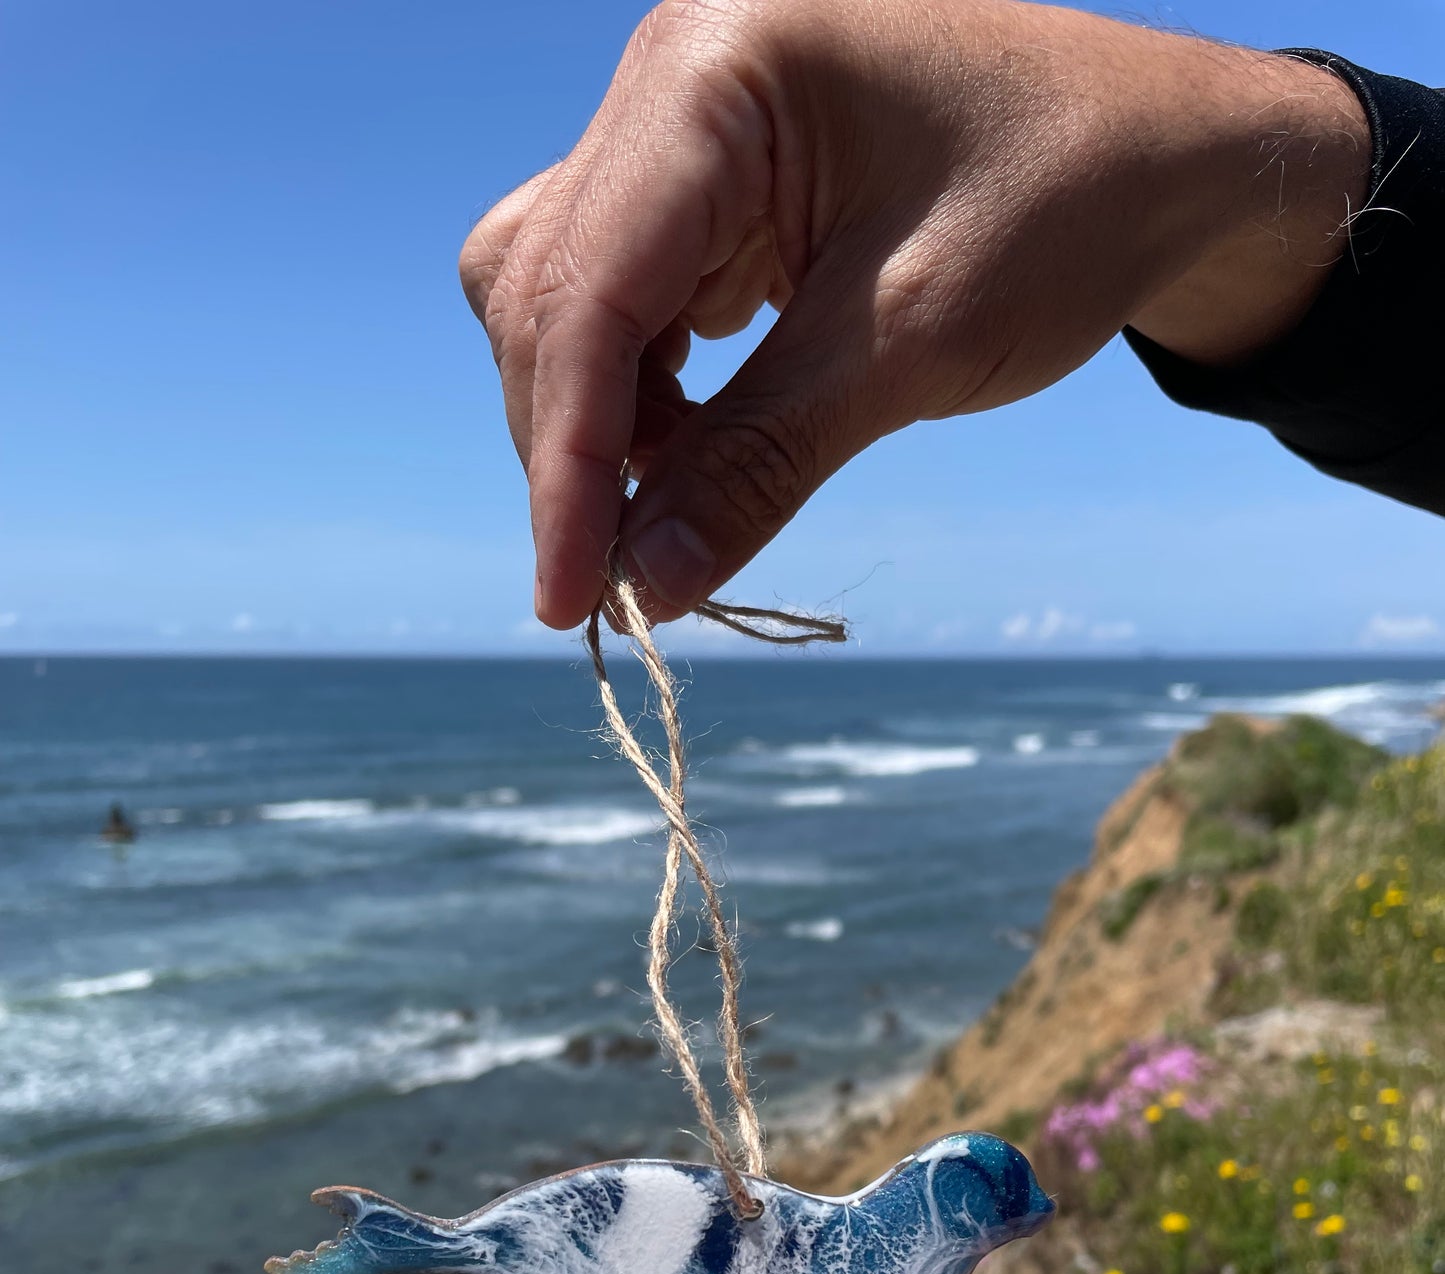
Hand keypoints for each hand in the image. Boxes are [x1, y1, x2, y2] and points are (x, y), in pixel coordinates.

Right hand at [461, 0, 1367, 629]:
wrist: (1164, 151)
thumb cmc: (1069, 206)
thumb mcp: (910, 344)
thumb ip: (759, 462)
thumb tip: (643, 586)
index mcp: (718, 73)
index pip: (587, 290)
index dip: (567, 463)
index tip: (571, 600)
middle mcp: (673, 74)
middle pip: (549, 291)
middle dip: (573, 451)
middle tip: (614, 589)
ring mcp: (684, 117)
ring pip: (563, 295)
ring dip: (596, 422)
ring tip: (661, 520)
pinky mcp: (707, 170)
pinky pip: (622, 292)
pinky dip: (636, 390)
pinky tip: (688, 451)